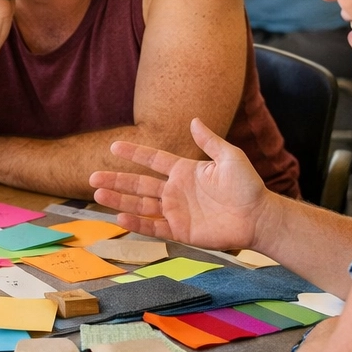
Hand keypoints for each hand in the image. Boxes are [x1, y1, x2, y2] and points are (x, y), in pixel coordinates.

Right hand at [91, 118, 270, 249]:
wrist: (258, 217)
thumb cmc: (247, 186)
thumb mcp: (230, 157)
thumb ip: (210, 141)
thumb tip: (193, 120)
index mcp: (185, 170)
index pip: (153, 160)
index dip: (134, 153)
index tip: (114, 146)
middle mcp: (175, 190)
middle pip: (139, 184)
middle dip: (116, 180)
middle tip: (92, 177)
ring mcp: (176, 211)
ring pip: (140, 205)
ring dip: (118, 200)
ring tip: (97, 195)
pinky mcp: (180, 231)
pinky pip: (153, 227)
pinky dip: (136, 223)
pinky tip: (120, 217)